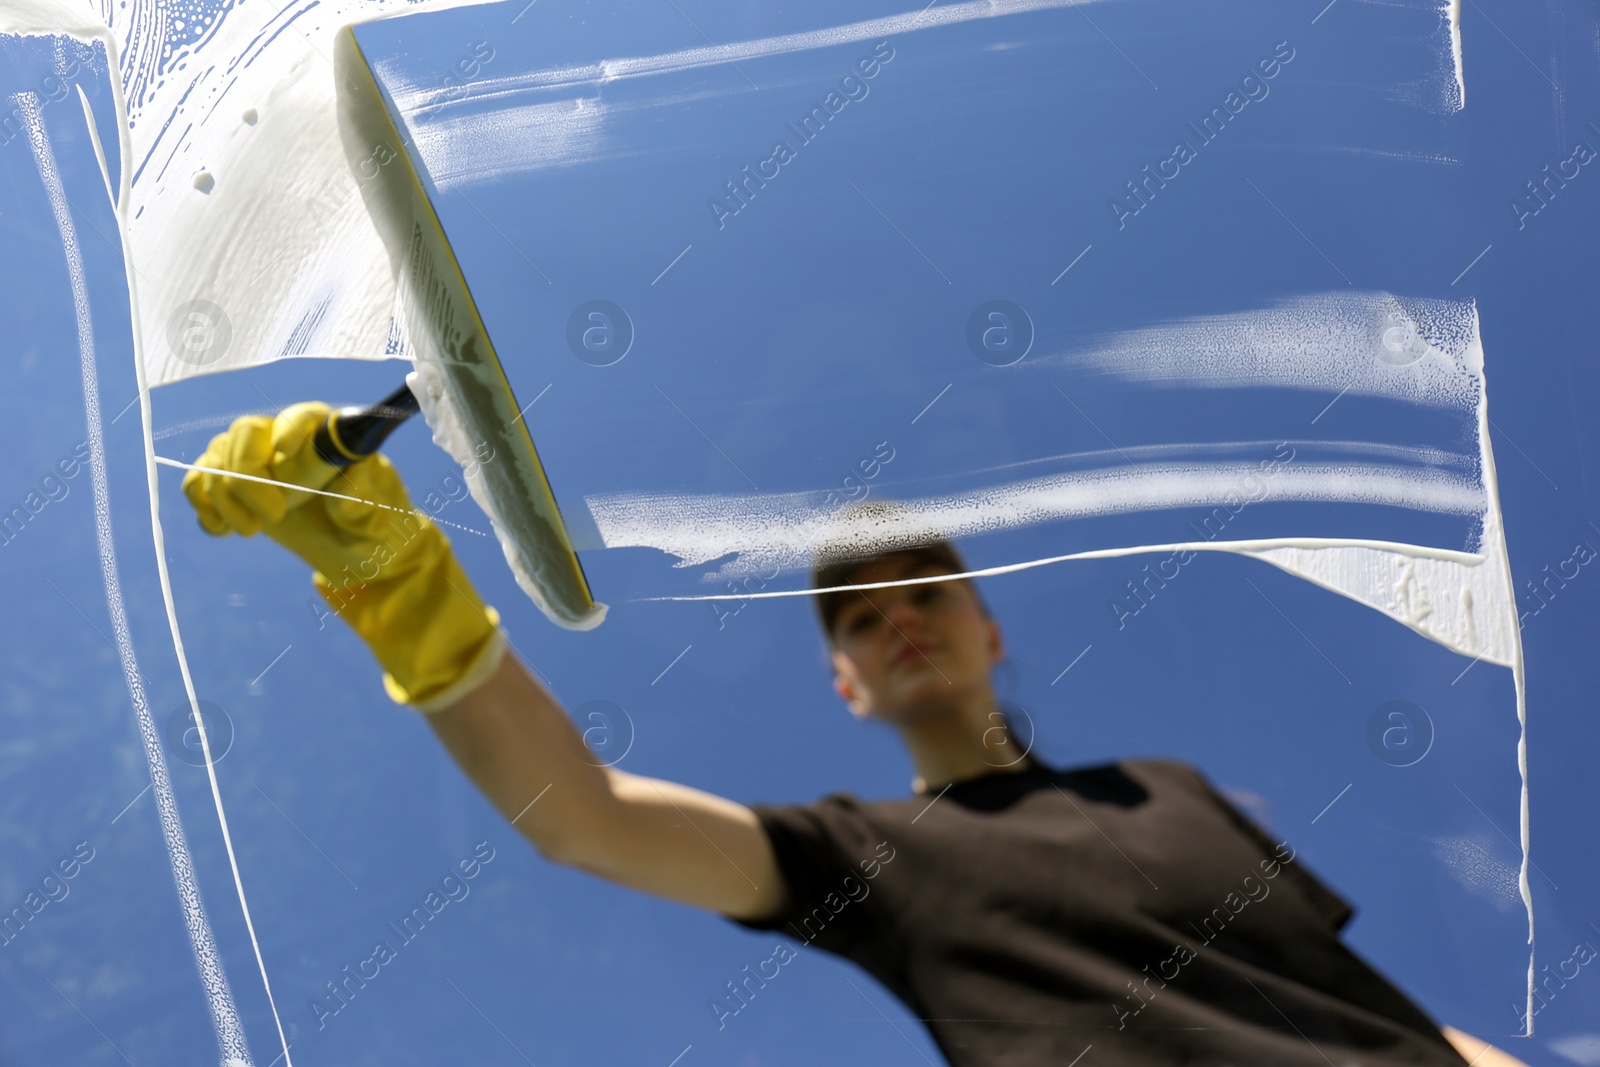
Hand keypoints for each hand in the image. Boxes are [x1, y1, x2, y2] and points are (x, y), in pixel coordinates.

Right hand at [183, 402, 504, 709]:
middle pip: (245, 433)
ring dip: (226, 498)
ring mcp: (257, 461)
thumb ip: (362, 499)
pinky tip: (223, 529)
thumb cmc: (376, 527)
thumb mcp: (379, 519)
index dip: (291, 427)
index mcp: (329, 437)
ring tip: (253, 532)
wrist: (357, 551)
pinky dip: (204, 505)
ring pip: (217, 458)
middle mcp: (287, 440)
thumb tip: (350, 475)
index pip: (303, 416)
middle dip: (248, 475)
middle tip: (275, 516)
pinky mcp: (236, 488)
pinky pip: (199, 481)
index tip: (286, 452)